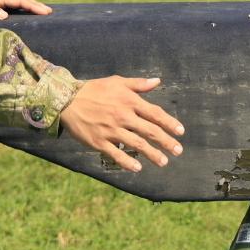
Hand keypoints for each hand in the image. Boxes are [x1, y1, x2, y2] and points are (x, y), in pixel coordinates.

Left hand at [0, 0, 50, 19]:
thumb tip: (5, 14)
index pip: (20, 0)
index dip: (33, 5)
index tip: (46, 12)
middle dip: (36, 4)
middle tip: (50, 12)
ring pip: (18, 1)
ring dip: (31, 6)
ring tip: (43, 12)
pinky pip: (13, 7)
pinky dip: (23, 9)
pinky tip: (28, 15)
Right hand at [60, 76, 184, 173]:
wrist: (68, 100)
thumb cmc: (95, 90)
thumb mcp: (118, 82)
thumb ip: (139, 84)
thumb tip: (158, 81)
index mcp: (130, 101)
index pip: (155, 113)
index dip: (169, 123)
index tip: (180, 132)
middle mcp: (123, 116)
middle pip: (149, 131)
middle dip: (166, 141)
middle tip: (178, 151)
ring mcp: (111, 130)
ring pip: (136, 144)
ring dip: (152, 154)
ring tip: (163, 162)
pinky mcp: (99, 142)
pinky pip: (116, 154)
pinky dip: (127, 162)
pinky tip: (137, 168)